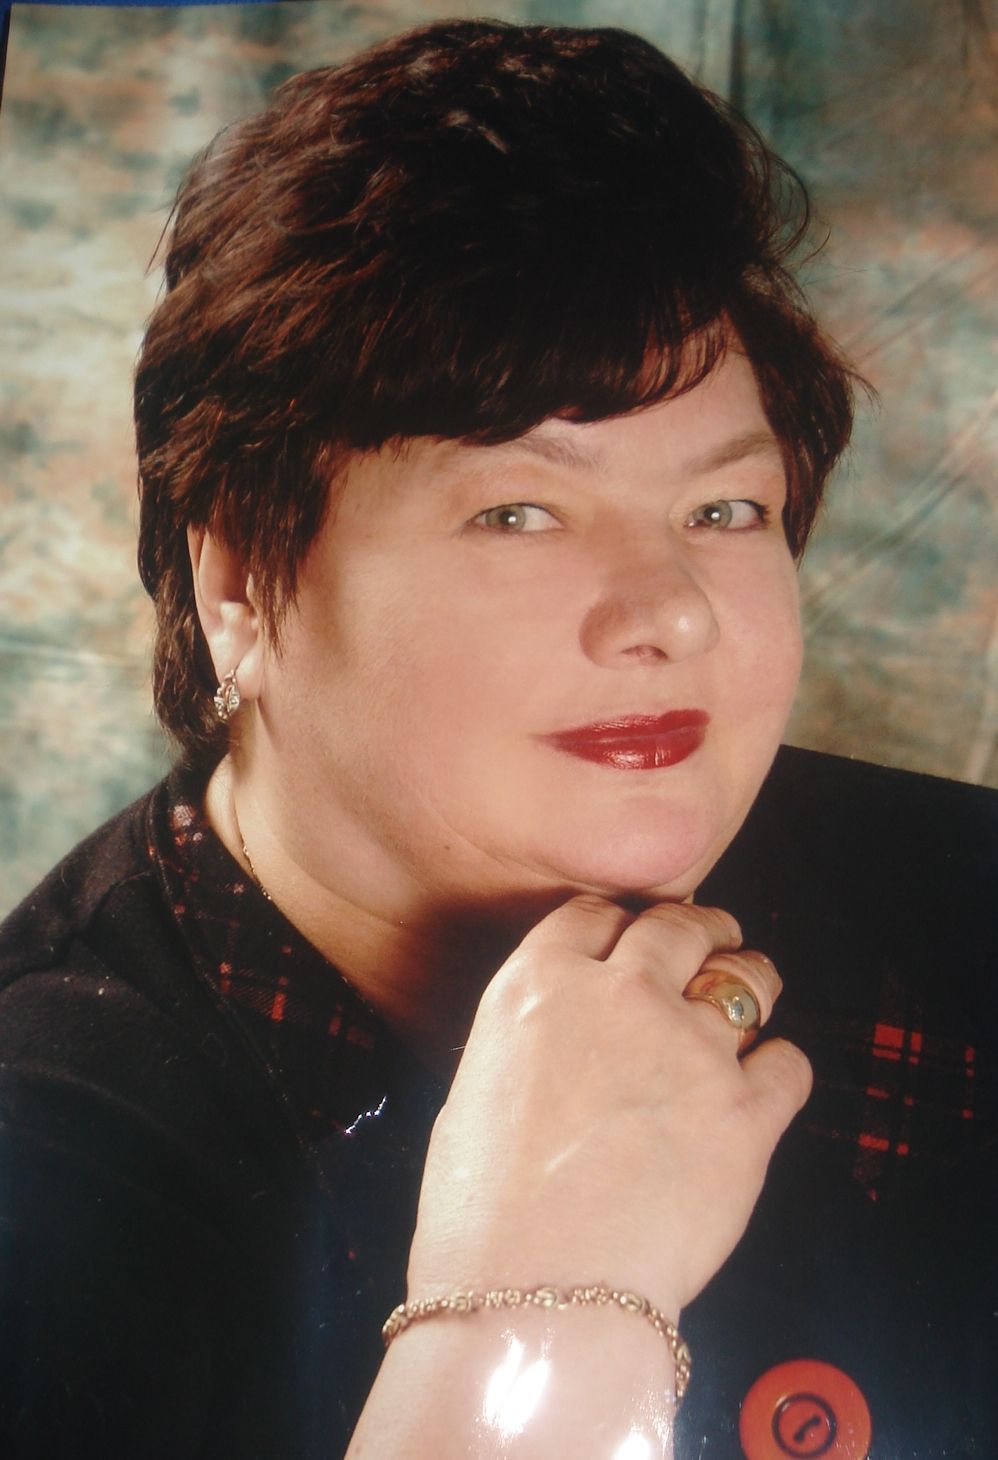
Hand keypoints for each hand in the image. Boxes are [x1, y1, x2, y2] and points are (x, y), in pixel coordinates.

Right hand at [406, 895, 811, 1318]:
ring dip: (751, 979)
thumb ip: (534, 1040)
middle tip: (709, 939)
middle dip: (698, 928)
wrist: (537, 1293)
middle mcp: (621, 995)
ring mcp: (691, 1049)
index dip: (618, 922)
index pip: (593, 913)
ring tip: (754, 989)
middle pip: (679, 926)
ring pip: (747, 979)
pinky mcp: (745, 1111)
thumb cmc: (482, 1211)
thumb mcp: (477, 1089)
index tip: (631, 935)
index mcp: (541, 983)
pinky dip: (780, 1069)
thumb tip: (566, 1043)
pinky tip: (766, 1083)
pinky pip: (789, 1064)